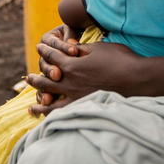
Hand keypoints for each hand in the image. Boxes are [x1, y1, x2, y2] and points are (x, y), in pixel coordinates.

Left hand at [27, 36, 142, 116]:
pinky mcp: (83, 107)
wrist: (135, 80)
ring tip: (30, 104)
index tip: (39, 46)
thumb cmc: (119, 60)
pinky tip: (48, 118)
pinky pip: (61, 113)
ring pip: (50, 100)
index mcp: (72, 65)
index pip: (53, 56)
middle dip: (36, 77)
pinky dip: (51, 115)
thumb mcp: (98, 48)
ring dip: (39, 100)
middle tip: (28, 77)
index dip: (45, 50)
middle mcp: (69, 82)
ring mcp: (75, 97)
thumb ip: (81, 49)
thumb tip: (69, 46)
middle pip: (46, 80)